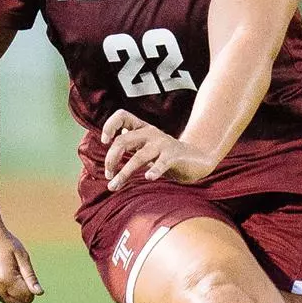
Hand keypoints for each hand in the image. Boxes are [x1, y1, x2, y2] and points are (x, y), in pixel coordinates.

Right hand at [0, 221, 40, 302]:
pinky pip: (2, 297)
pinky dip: (7, 290)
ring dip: (16, 292)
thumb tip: (39, 293)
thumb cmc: (5, 242)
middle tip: (20, 272)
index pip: (27, 298)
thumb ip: (30, 277)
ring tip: (9, 270)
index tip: (26, 272)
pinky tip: (3, 273)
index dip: (32, 288)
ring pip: (11, 302)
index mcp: (6, 280)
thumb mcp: (22, 257)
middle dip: (25, 293)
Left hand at [101, 111, 215, 189]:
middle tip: (108, 176)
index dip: (110, 126)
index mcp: (142, 128)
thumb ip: (132, 142)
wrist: (196, 159)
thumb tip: (114, 140)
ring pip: (138, 157)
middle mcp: (151, 133)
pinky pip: (161, 163)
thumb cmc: (167, 155)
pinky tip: (149, 177)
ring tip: (114, 186)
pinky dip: (154, 170)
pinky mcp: (173, 156)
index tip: (105, 142)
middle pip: (123, 141)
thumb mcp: (147, 146)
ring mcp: (162, 144)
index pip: (122, 116)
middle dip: (110, 159)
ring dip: (123, 174)